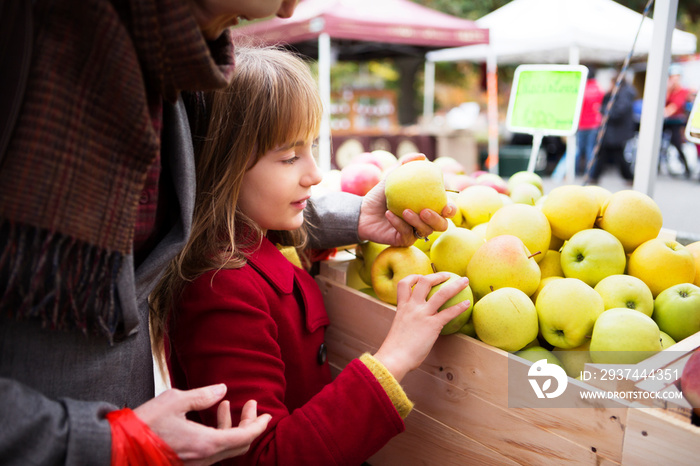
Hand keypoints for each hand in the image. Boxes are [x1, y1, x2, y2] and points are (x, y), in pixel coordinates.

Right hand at [134, 384, 270, 464]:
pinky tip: (210, 416)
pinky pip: (210, 451)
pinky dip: (216, 434)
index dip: (258, 425)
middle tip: (252, 406)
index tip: (267, 414)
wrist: (118, 449)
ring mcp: (194, 464)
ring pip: (223, 448)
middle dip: (248, 425)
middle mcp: (204, 459)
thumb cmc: (145, 424)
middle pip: (238, 445)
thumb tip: (223, 390)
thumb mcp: (175, 401)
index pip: (244, 438)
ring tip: (227, 405)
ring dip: (230, 427)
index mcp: (206, 444)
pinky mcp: (185, 464)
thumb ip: (203, 395)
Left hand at [357, 154, 455, 246]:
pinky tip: (389, 214)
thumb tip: (422, 156)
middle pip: (442, 225)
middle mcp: (426, 221)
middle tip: (425, 210)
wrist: (363, 211)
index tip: (446, 205)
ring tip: (404, 210)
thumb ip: (406, 165)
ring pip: (425, 231)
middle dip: (437, 219)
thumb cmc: (381, 195)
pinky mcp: (403, 240)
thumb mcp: (392, 177)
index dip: (451, 209)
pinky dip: (398, 223)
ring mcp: (415, 232)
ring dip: (416, 221)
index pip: (448, 210)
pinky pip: (406, 234)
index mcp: (429, 206)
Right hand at [373, 273, 469, 382]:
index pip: (403, 284)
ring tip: (465, 281)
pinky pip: (449, 313)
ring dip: (455, 285)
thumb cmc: (396, 349)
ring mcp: (422, 314)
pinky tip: (467, 304)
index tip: (421, 277)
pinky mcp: (432, 325)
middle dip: (437, 275)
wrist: (395, 357)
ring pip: (441, 294)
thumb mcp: (400, 329)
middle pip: (424, 282)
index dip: (413, 277)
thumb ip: (409, 322)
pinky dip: (459, 307)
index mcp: (401, 307)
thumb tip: (417, 327)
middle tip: (447, 275)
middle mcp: (412, 307)